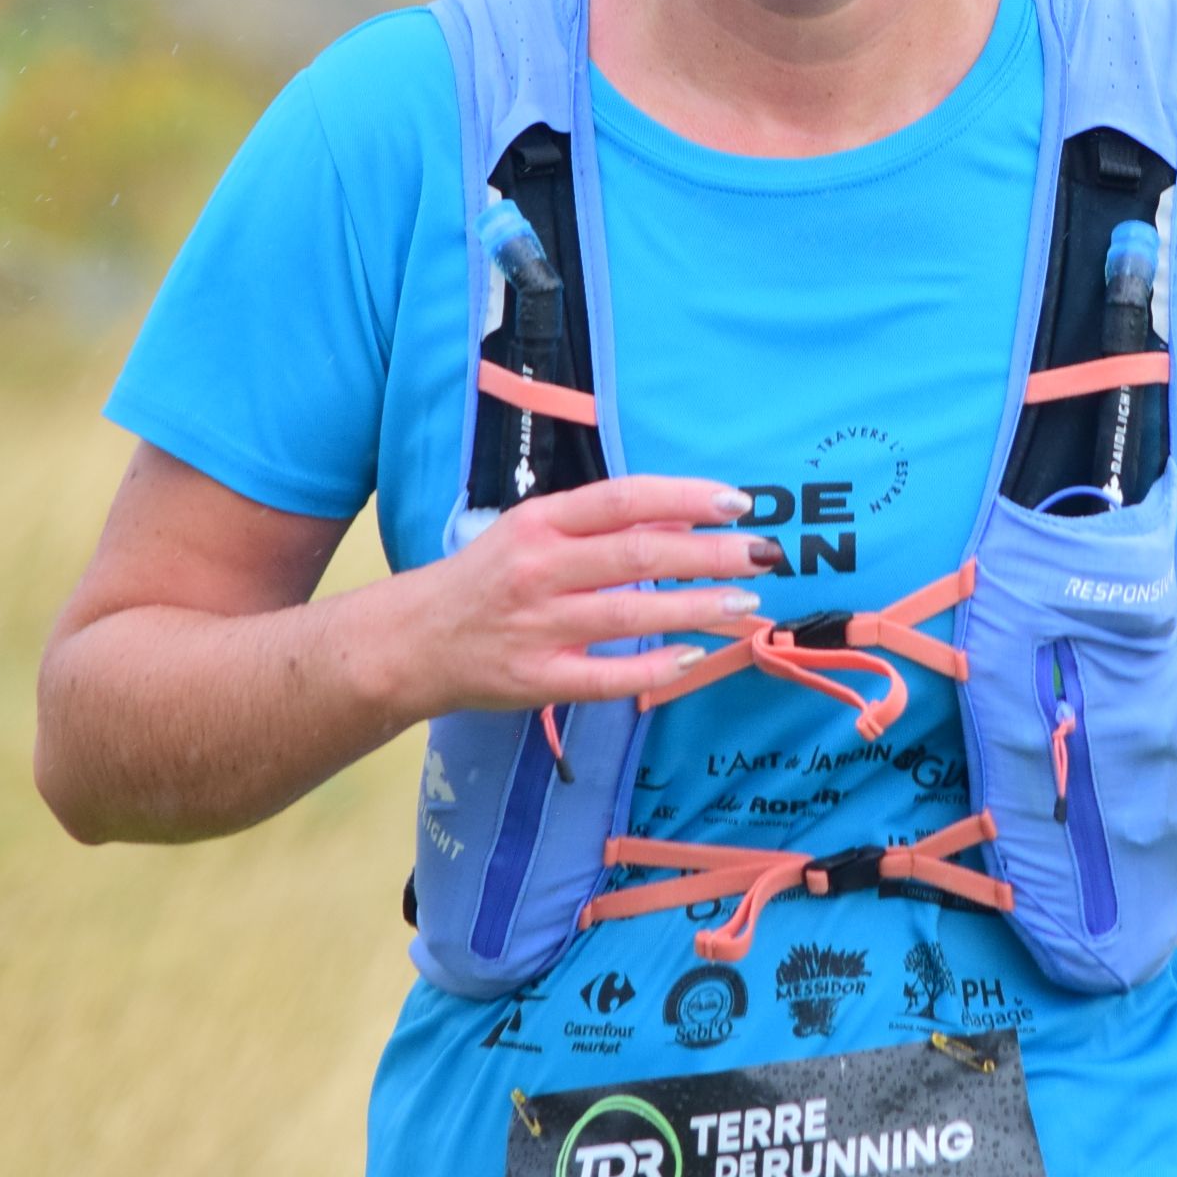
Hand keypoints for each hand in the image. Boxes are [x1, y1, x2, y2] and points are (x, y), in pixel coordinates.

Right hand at [383, 476, 777, 716]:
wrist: (411, 641)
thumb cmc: (485, 578)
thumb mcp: (530, 532)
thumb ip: (596, 526)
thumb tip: (680, 517)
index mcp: (539, 524)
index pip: (622, 500)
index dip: (683, 497)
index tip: (738, 501)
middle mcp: (539, 570)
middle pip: (638, 556)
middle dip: (710, 554)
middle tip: (765, 554)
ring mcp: (538, 628)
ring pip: (631, 614)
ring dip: (698, 608)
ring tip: (747, 604)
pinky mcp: (536, 679)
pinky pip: (607, 676)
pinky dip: (654, 668)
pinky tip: (695, 657)